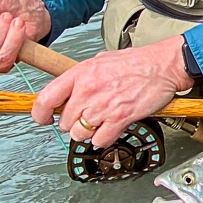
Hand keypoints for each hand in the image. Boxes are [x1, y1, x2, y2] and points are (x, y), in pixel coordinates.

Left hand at [32, 35, 193, 147]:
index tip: (43, 119)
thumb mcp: (100, 61)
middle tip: (85, 117)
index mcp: (80, 74)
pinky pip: (99, 141)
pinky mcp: (119, 119)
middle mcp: (88, 91)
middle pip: (64, 122)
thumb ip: (81, 77)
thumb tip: (67, 91)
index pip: (46, 99)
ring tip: (99, 122)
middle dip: (72, 123)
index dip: (40, 114)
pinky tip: (110, 128)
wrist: (162, 66)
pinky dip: (103, 138)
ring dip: (87, 133)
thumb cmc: (136, 62)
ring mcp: (103, 106)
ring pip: (79, 134)